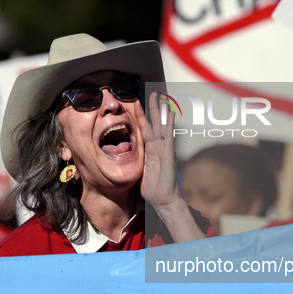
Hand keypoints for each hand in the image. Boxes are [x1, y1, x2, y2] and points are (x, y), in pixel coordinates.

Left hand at [135, 92, 207, 242]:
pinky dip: (170, 125)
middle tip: (151, 93)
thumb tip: (121, 160)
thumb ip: (133, 162)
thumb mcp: (138, 172)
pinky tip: (171, 114)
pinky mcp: (168, 154)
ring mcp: (164, 149)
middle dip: (151, 108)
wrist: (162, 200)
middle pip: (154, 123)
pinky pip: (169, 137)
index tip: (135, 102)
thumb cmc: (152, 189)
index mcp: (149, 151)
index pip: (143, 129)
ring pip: (161, 126)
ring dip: (161, 111)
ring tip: (160, 97)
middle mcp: (157, 147)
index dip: (139, 115)